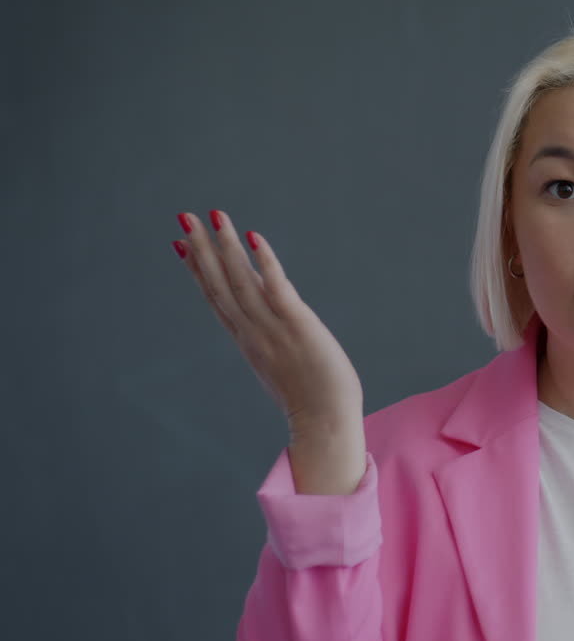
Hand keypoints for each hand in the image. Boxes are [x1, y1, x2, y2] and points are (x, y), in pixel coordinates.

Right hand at [172, 210, 363, 435]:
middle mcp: (253, 332)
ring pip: (242, 281)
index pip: (217, 299)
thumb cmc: (314, 402)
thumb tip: (279, 323)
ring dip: (226, 246)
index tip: (181, 244)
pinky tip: (253, 237)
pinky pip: (277, 288)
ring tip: (213, 216)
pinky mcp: (297, 325)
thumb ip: (274, 342)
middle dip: (202, 249)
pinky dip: (265, 262)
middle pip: (221, 284)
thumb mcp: (284, 367)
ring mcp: (273, 328)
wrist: (325, 423)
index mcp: (248, 341)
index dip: (198, 270)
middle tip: (185, 216)